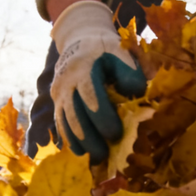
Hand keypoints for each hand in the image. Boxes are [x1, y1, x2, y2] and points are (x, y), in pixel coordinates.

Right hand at [50, 0, 146, 162]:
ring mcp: (58, 92)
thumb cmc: (105, 48)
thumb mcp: (121, 51)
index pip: (91, 97)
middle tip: (105, 154)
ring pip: (65, 122)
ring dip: (79, 142)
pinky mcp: (56, 100)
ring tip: (95, 157)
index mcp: (83, 68)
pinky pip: (60, 123)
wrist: (79, 38)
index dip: (103, 118)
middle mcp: (66, 81)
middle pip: (75, 115)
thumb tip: (139, 95)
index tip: (116, 133)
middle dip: (90, 137)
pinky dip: (71, 139)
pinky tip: (82, 151)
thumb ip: (130, 72)